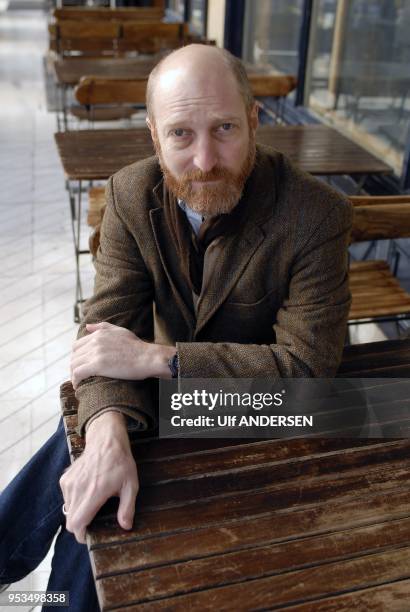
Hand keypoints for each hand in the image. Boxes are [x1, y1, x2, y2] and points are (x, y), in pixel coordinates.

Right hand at [59, 411, 137, 543]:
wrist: (106, 440)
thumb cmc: (120, 462)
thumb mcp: (131, 485)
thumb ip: (128, 507)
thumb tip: (126, 526)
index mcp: (93, 493)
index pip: (77, 524)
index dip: (82, 535)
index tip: (91, 535)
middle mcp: (77, 489)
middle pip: (70, 521)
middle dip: (81, 526)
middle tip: (94, 521)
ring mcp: (69, 483)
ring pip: (68, 510)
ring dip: (78, 512)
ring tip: (93, 503)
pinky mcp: (64, 478)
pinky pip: (66, 498)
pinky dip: (74, 501)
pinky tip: (87, 492)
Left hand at [71, 322, 171, 388]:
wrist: (147, 358)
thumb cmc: (136, 346)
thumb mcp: (120, 331)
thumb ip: (102, 327)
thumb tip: (87, 326)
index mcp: (99, 334)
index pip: (77, 345)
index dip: (77, 356)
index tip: (80, 364)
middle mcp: (95, 342)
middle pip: (74, 356)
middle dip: (75, 366)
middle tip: (79, 375)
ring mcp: (96, 353)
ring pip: (74, 365)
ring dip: (74, 374)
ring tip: (78, 381)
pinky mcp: (97, 366)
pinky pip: (78, 373)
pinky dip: (75, 380)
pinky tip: (78, 386)